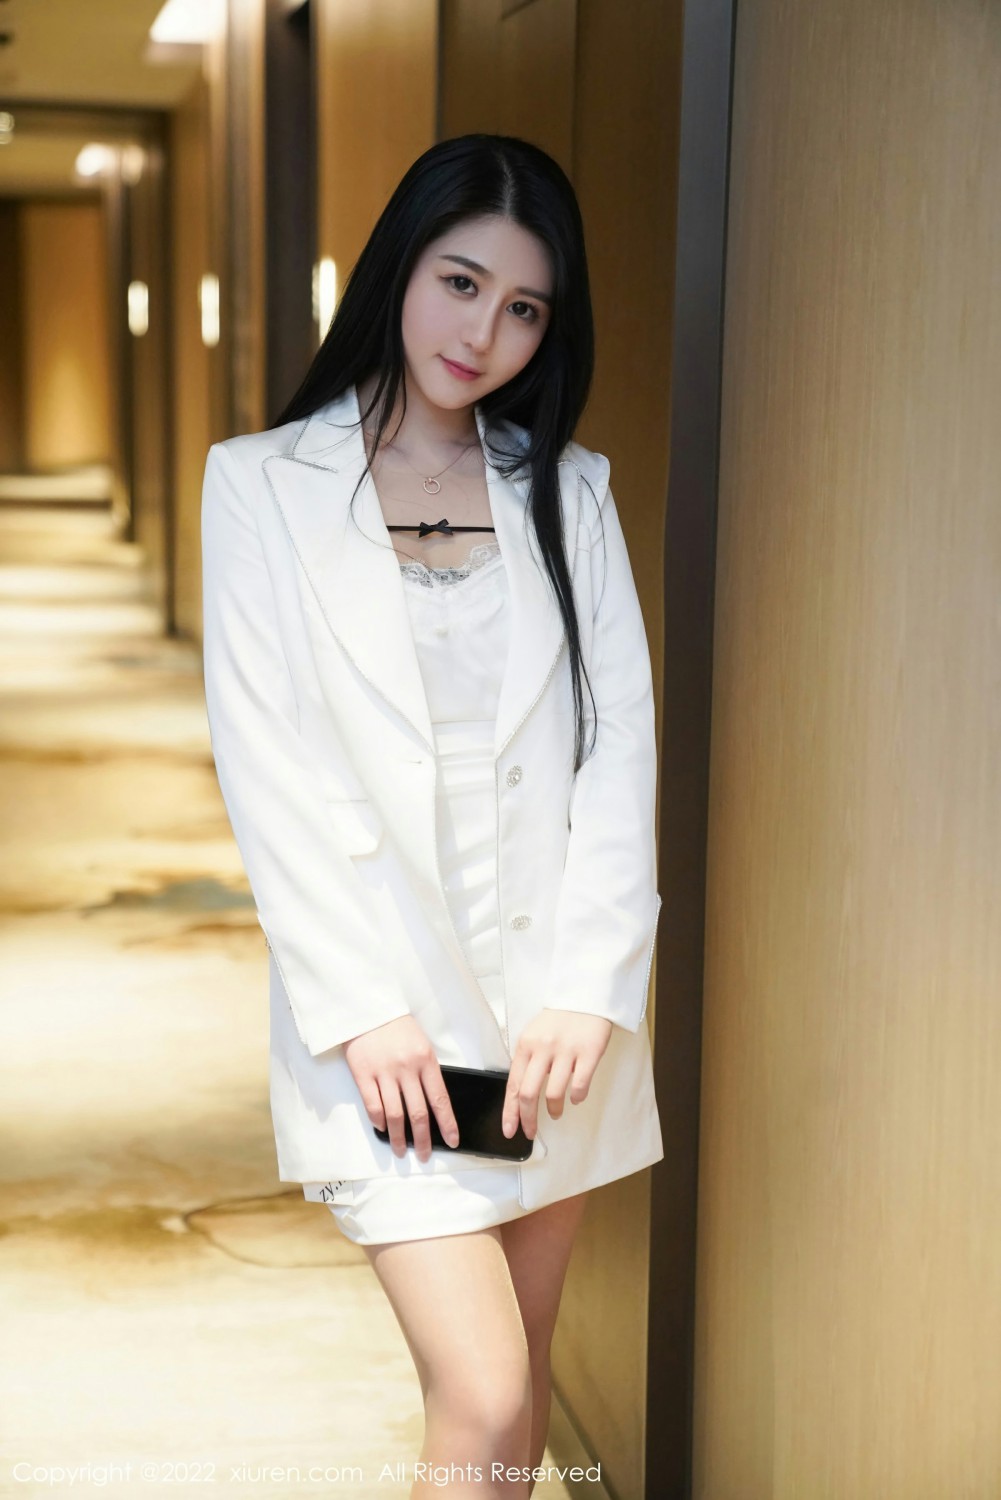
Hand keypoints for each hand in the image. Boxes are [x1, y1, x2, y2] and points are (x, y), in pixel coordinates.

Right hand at [343, 1015, 460, 1163]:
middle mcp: (406, 1068)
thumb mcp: (421, 1043)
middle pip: (418, 1113)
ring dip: (399, 1137)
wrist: (368, 1010)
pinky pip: (372, 1105)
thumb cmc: (397, 1027)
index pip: (440, 1100)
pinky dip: (378, 1121)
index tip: (452, 1141)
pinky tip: (382, 1129)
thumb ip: (427, 1071)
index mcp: (425, 1060)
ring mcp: (384, 1072)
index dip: (447, 1124)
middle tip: (426, 1155)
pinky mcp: (363, 1074)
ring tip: (402, 1151)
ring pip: (394, 1115)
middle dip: (423, 1140)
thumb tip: (432, 1104)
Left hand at [502, 1009, 613, 1140]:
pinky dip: (576, 1097)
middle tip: (531, 1132)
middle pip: (529, 1094)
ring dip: (554, 1110)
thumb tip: (521, 1095)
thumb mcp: (534, 1034)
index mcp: (526, 1045)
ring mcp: (567, 1051)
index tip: (509, 1129)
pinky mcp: (589, 1052)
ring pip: (554, 1093)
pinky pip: (580, 1085)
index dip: (510, 1111)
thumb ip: (527, 1060)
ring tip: (555, 1113)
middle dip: (528, 1119)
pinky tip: (576, 1098)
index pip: (513, 1085)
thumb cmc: (559, 1019)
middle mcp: (543, 1048)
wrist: (586, 995)